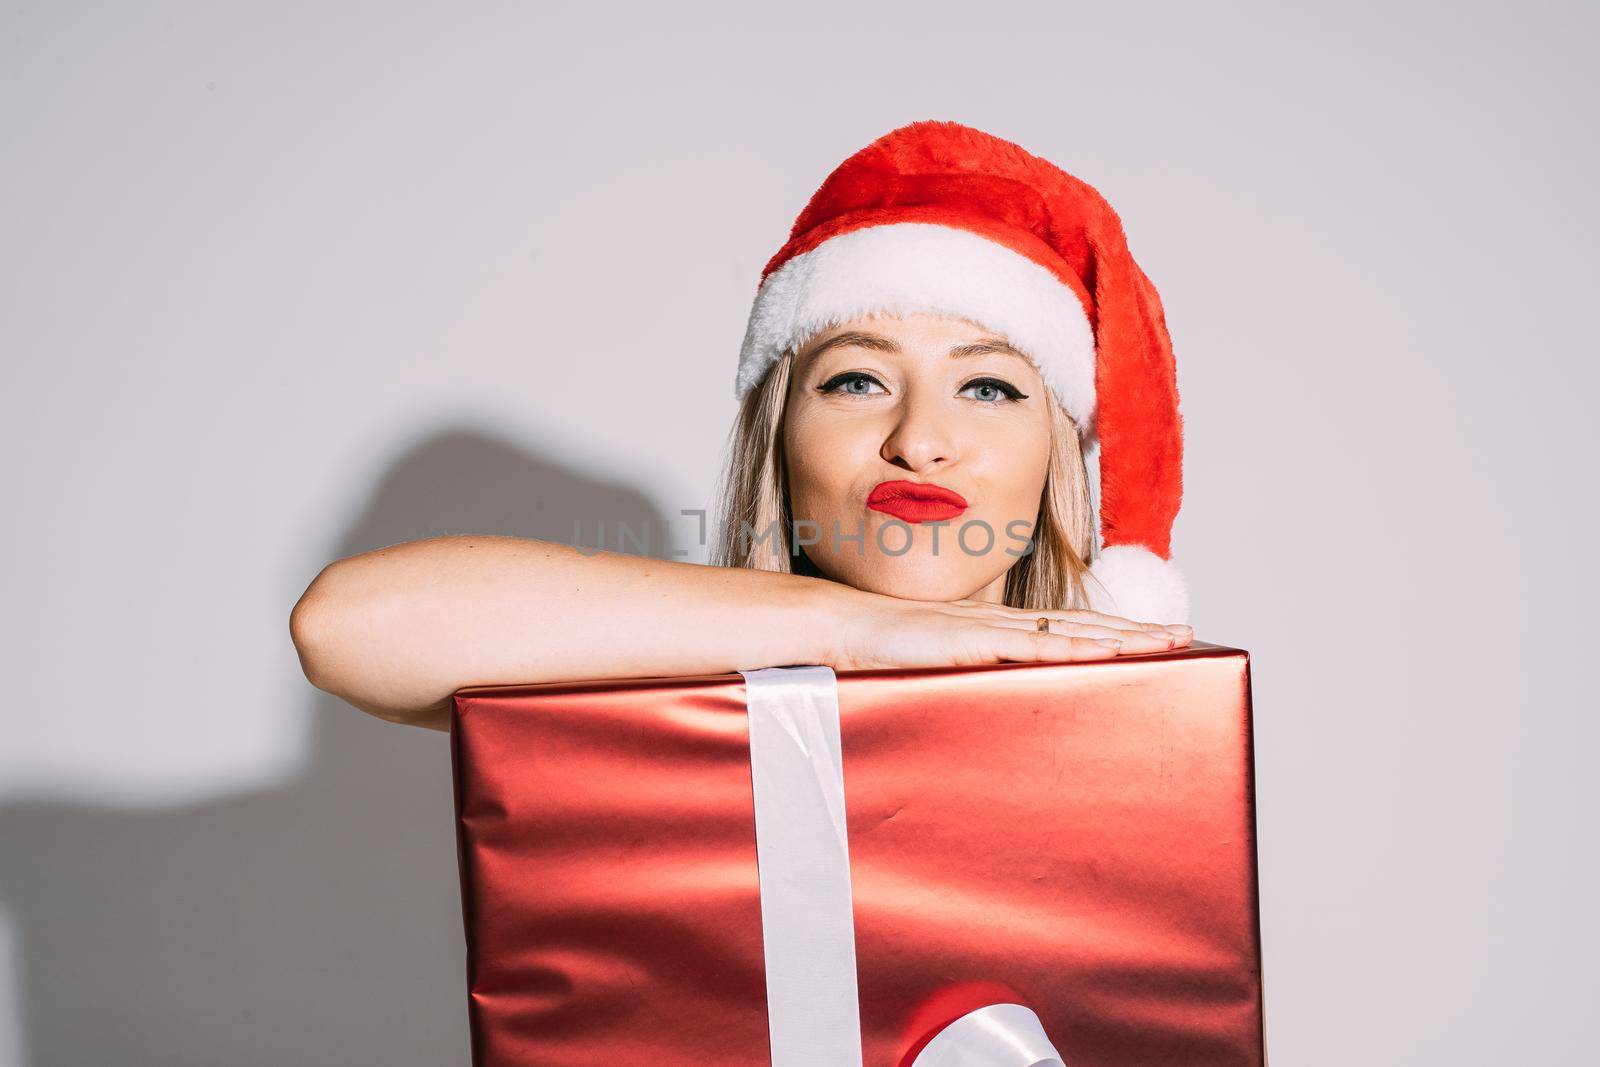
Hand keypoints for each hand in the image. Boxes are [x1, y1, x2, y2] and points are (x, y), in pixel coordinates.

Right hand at [826, 593, 1191, 671]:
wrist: (835, 627)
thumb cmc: (874, 654)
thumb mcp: (930, 672)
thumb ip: (960, 685)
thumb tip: (983, 710)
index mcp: (989, 628)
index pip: (1061, 626)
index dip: (1107, 629)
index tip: (1149, 636)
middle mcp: (997, 621)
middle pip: (1079, 622)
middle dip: (1133, 628)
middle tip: (1183, 634)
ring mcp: (985, 628)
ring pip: (1068, 630)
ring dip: (1120, 636)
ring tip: (1165, 641)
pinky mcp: (970, 641)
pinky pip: (1030, 645)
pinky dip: (1072, 646)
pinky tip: (1106, 649)